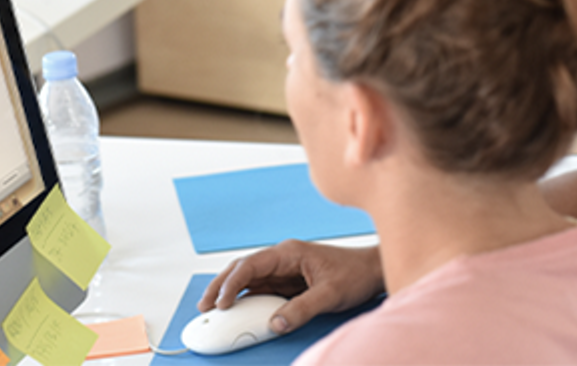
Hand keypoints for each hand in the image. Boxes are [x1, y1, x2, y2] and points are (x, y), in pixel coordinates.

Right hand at [199, 240, 383, 333]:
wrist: (372, 270)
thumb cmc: (355, 274)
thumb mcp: (330, 294)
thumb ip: (302, 308)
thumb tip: (275, 323)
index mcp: (289, 253)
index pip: (251, 265)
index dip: (232, 284)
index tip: (221, 303)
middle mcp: (282, 258)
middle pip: (242, 269)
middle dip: (221, 286)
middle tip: (204, 307)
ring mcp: (284, 269)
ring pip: (248, 279)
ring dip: (230, 293)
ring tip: (212, 310)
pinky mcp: (288, 281)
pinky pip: (260, 289)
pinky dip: (245, 299)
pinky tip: (236, 311)